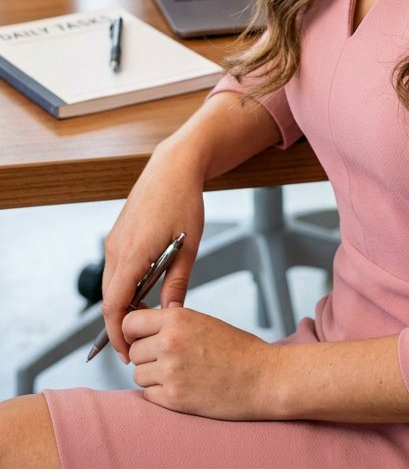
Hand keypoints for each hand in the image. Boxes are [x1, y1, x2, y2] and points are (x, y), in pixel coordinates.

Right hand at [101, 145, 205, 360]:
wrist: (174, 166)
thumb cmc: (184, 201)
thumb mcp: (188, 246)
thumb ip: (177, 283)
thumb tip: (171, 314)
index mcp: (132, 254)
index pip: (114, 307)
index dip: (117, 334)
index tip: (127, 353)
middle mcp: (116, 249)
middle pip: (109, 300)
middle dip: (120, 325)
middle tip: (140, 343)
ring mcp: (114, 240)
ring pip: (110, 285)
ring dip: (123, 305)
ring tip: (146, 318)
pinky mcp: (117, 234)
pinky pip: (114, 269)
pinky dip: (124, 286)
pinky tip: (145, 290)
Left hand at [124, 307, 279, 418]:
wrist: (262, 377)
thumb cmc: (237, 349)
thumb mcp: (202, 322)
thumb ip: (171, 324)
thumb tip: (140, 330)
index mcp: (178, 318)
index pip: (130, 322)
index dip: (134, 332)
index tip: (141, 338)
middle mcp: (170, 342)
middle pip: (134, 351)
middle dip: (147, 356)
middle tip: (169, 359)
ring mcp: (170, 371)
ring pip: (138, 375)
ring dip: (153, 376)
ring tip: (180, 373)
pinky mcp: (173, 398)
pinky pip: (148, 395)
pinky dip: (160, 394)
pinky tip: (182, 387)